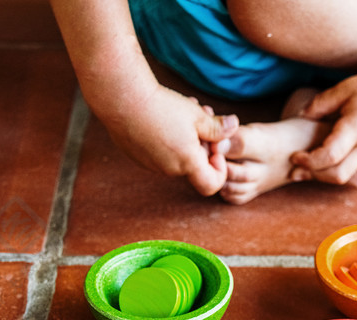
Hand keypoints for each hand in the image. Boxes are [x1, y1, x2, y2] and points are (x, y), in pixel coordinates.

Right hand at [102, 85, 238, 195]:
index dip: (220, 169)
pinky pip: (159, 152)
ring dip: (186, 138)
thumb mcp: (197, 115)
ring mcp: (150, 164)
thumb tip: (235, 127)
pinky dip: (168, 139)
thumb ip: (218, 128)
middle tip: (204, 116)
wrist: (121, 98)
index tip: (216, 147)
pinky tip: (163, 116)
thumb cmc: (162, 106)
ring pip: (177, 156)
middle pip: (194, 166)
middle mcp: (168, 169)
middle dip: (203, 144)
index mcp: (186, 163)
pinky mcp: (137, 155)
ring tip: (183, 111)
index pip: (211, 185)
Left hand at [289, 62, 356, 188]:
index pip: (329, 156)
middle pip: (339, 175)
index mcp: (355, 128)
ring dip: (334, 180)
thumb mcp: (345, 88)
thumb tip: (302, 116)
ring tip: (321, 169)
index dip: (308, 161)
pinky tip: (343, 168)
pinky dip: (353, 178)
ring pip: (355, 181)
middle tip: (300, 166)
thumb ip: (320, 104)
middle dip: (315, 174)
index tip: (296, 155)